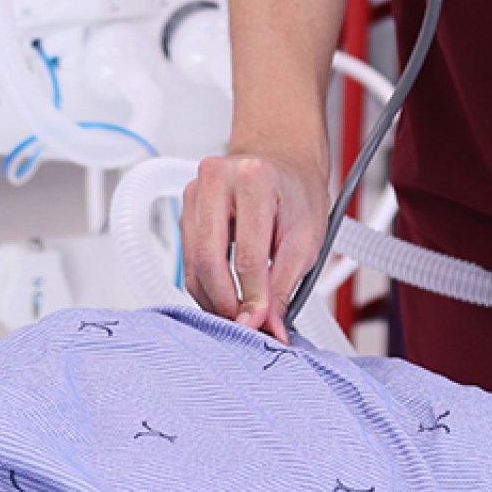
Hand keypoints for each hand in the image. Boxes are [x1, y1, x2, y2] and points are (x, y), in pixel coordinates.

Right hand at [179, 148, 330, 342]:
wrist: (282, 165)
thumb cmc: (297, 195)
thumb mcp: (306, 238)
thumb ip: (284, 286)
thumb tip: (268, 326)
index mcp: (254, 178)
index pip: (247, 255)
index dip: (253, 298)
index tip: (260, 325)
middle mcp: (217, 178)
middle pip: (209, 260)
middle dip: (226, 304)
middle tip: (245, 326)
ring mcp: (195, 191)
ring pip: (192, 264)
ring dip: (213, 299)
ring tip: (239, 313)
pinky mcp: (185, 208)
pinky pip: (187, 259)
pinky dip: (205, 285)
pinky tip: (225, 295)